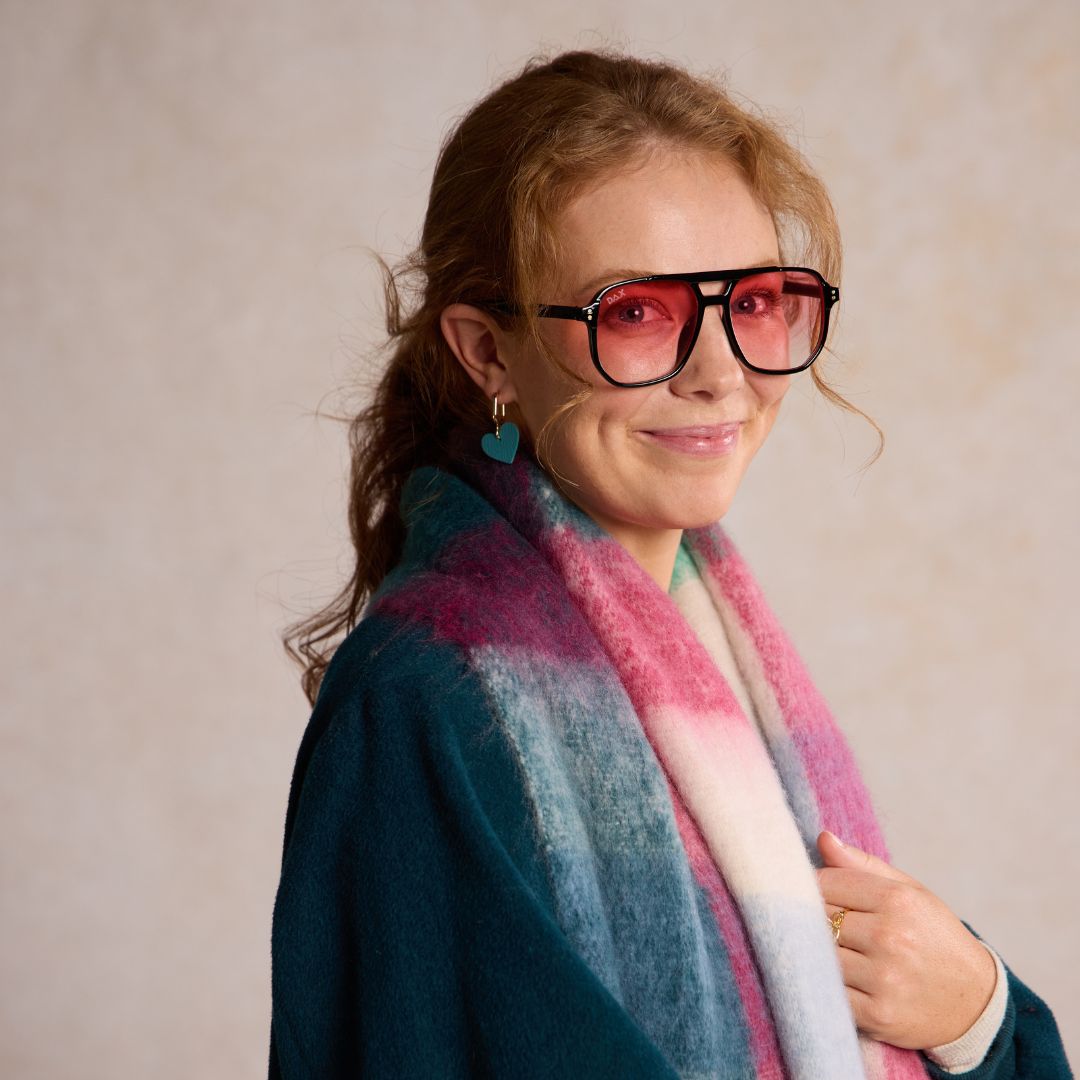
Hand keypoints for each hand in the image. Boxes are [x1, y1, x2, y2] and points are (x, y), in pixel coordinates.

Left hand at [816, 830, 996, 1050]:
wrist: (977, 1003)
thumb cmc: (935, 938)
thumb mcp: (910, 892)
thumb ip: (863, 865)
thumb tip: (823, 838)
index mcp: (898, 900)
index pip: (825, 882)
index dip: (813, 887)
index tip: (816, 894)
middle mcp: (890, 937)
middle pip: (817, 917)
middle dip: (812, 919)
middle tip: (821, 924)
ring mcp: (884, 979)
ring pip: (819, 954)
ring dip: (817, 952)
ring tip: (830, 950)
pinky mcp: (878, 1015)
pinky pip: (829, 992)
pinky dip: (826, 984)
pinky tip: (840, 979)